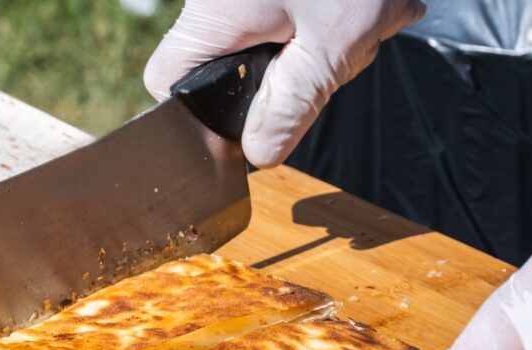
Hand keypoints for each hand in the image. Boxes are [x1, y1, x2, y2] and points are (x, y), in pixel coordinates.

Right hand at [143, 0, 424, 167]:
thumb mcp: (331, 42)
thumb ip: (292, 103)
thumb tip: (258, 152)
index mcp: (215, 17)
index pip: (166, 83)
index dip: (198, 115)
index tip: (244, 124)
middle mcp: (221, 1)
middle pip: (227, 69)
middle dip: (283, 81)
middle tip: (332, 61)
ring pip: (269, 44)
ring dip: (321, 49)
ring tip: (359, 25)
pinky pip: (296, 19)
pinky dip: (332, 24)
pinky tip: (366, 10)